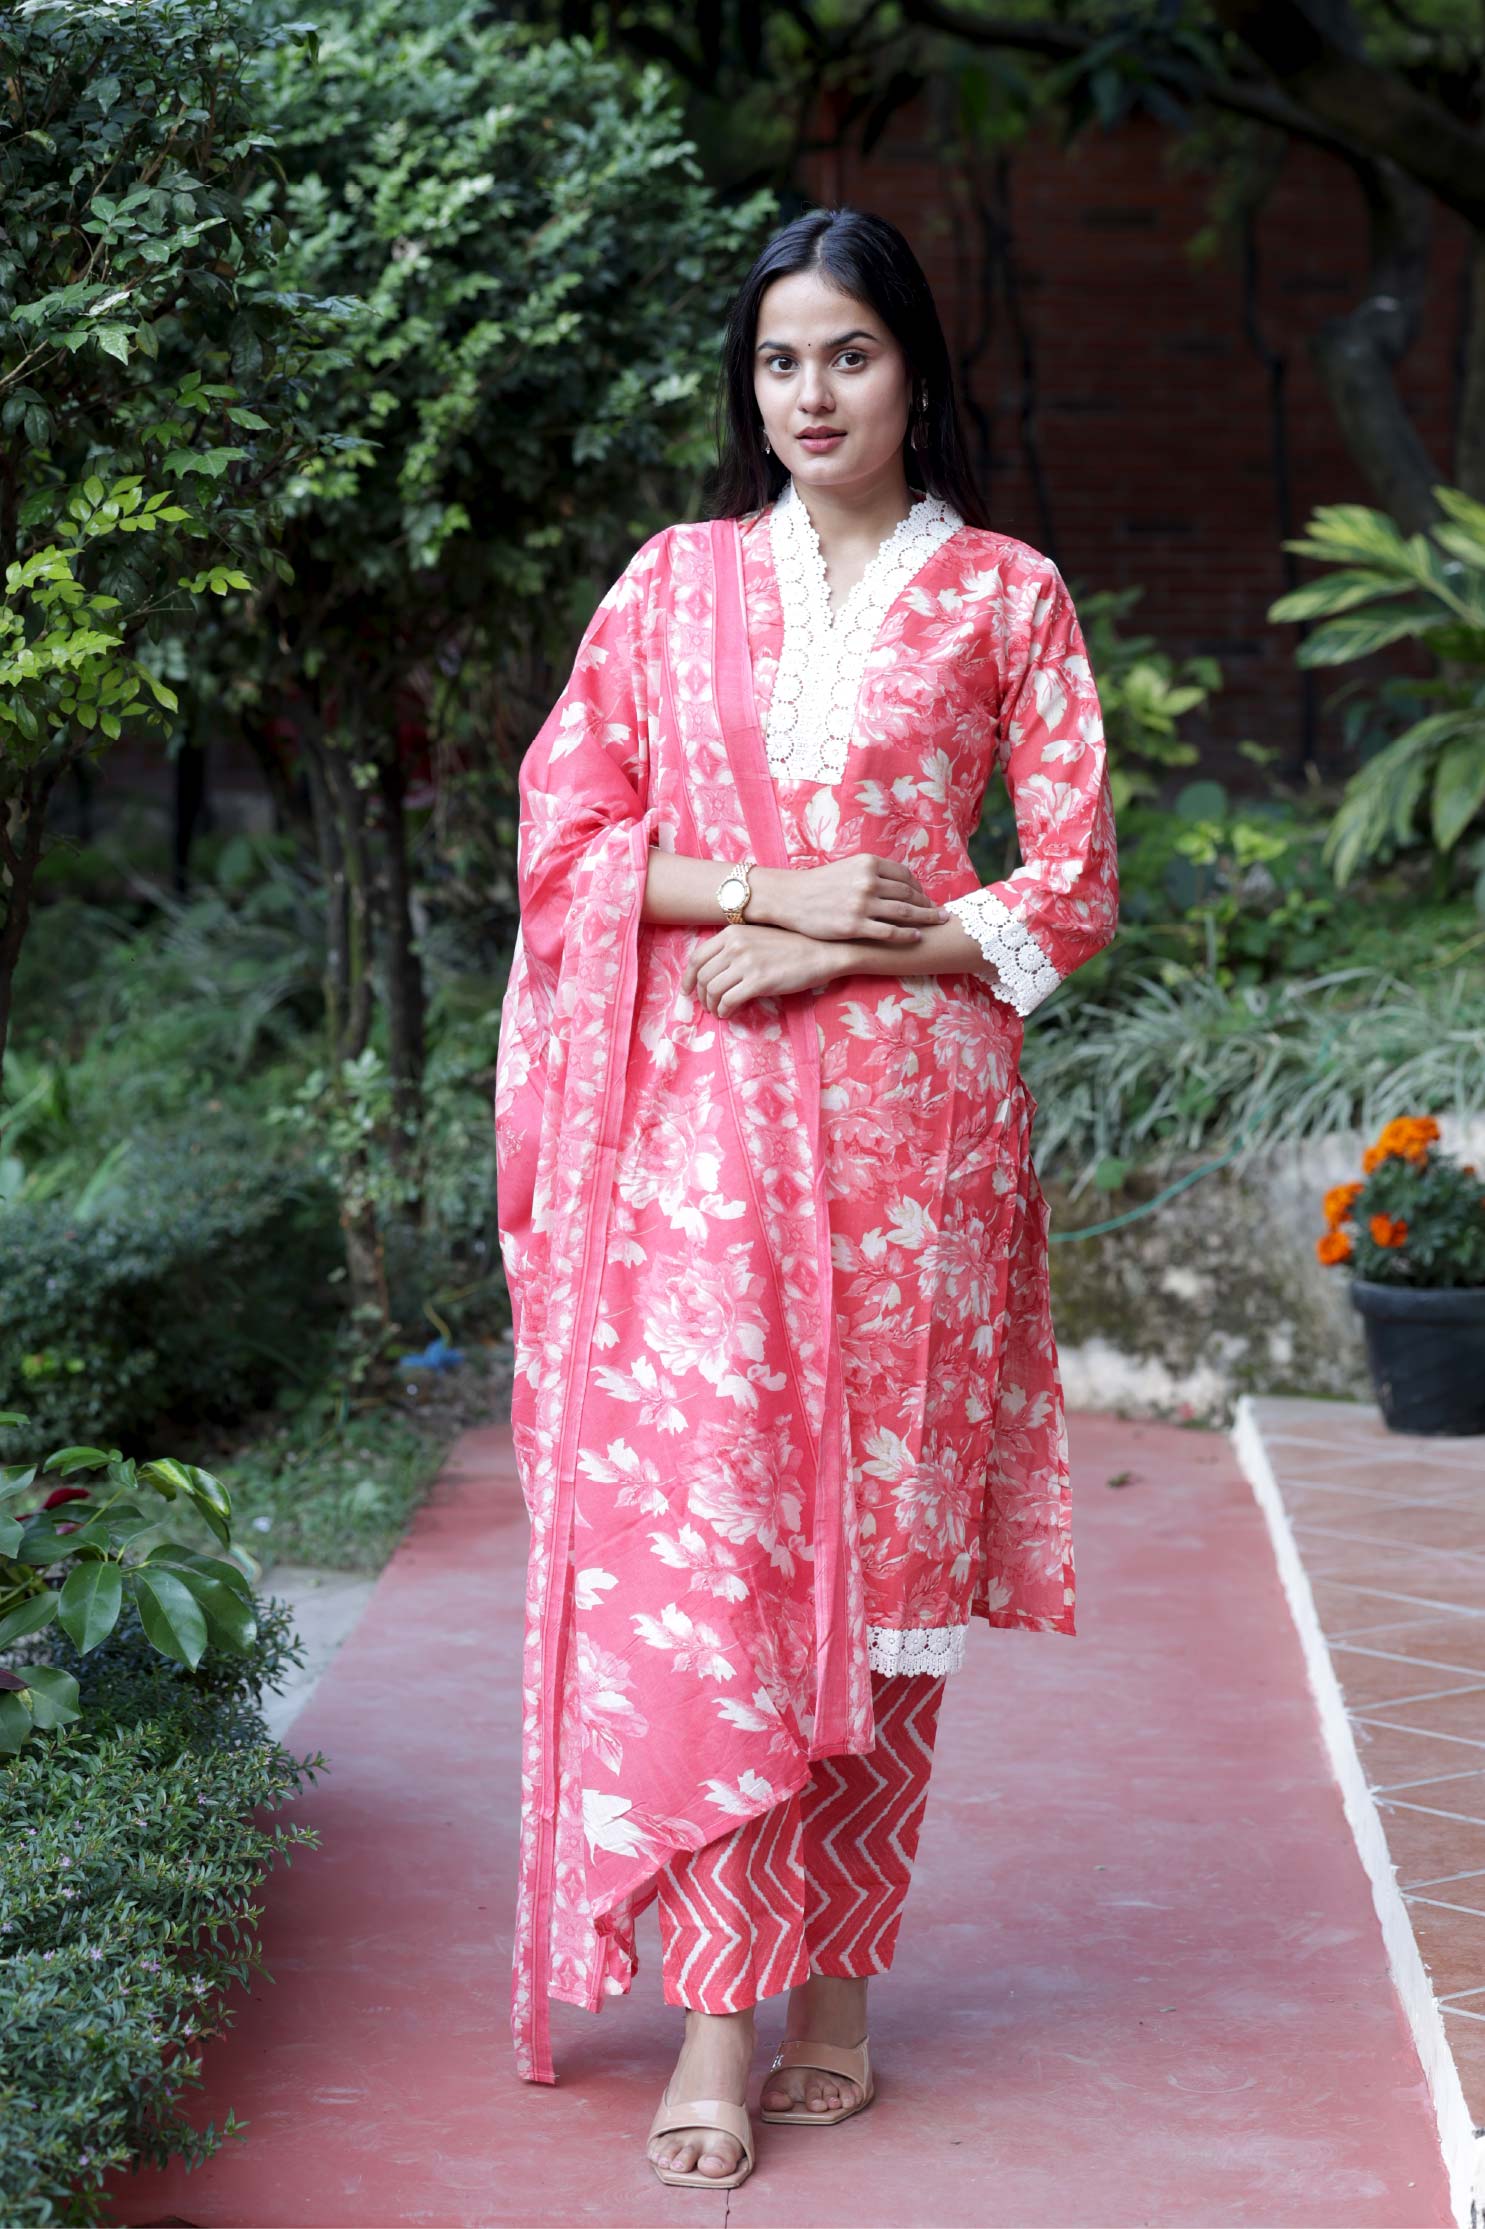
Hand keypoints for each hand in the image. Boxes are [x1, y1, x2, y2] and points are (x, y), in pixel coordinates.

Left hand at [682, 923, 840, 1017]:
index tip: (687, 990)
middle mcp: (735, 946)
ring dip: (712, 1005)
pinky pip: (729, 1001)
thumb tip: (713, 970)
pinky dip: (724, 1011)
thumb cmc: (791, 945)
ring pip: (713, 990)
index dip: (688, 977)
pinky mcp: (759, 982)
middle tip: (706, 1006)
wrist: (821, 951)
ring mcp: (746, 963)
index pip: (697, 957)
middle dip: (701, 995)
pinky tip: (729, 1014)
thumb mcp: (756, 936)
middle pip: (702, 977)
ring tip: (718, 1011)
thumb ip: (733, 946)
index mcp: (731, 933)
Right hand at [758, 852, 948, 943]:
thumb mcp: (847, 868)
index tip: (924, 896)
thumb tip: (896, 882)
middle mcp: (868, 882)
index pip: (904, 875)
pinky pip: (889, 932)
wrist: (790, 898)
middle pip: (908, 893)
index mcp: (868, 864)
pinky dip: (907, 934)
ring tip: (938, 922)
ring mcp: (863, 905)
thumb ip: (871, 872)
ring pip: (904, 912)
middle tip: (938, 912)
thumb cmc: (818, 884)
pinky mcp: (855, 926)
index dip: (918, 887)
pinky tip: (917, 936)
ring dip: (925, 918)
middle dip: (926, 903)